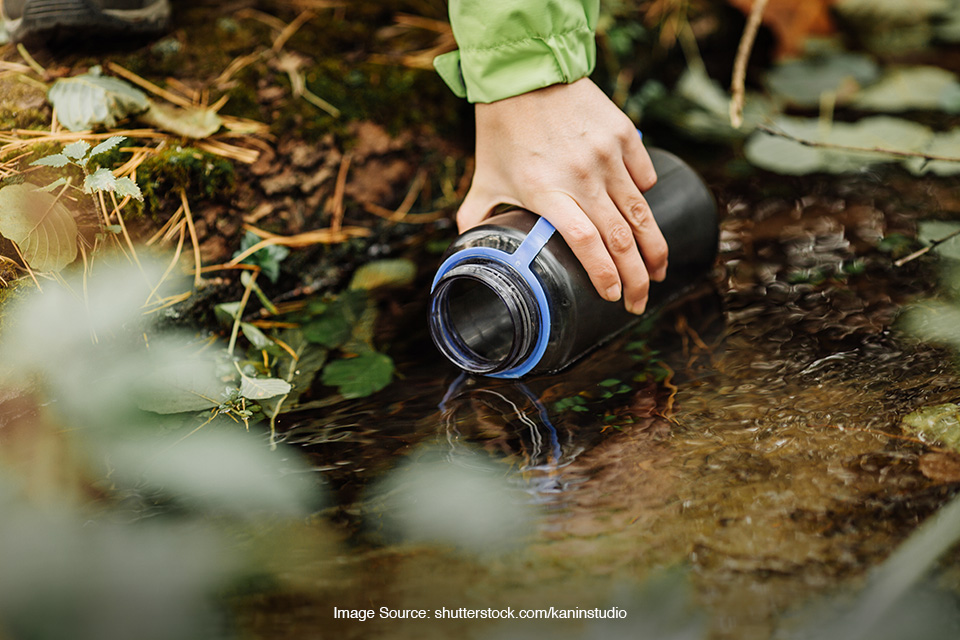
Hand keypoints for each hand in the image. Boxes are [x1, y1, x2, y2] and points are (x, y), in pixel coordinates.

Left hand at [457, 78, 667, 314]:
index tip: (613, 298)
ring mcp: (607, 154)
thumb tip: (469, 252)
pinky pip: (645, 177)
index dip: (605, 276)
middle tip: (641, 302)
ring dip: (655, 249)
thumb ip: (478, 217)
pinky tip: (643, 216)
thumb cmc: (503, 130)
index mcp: (546, 192)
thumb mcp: (484, 178)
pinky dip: (646, 198)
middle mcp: (581, 176)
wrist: (525, 72)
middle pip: (622, 239)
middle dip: (638, 278)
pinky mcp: (623, 134)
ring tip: (659, 271)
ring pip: (642, 213)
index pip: (586, 244)